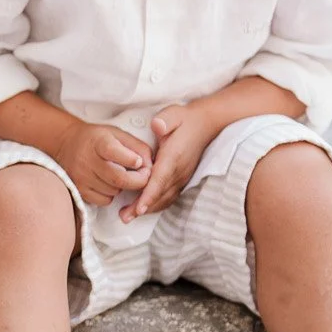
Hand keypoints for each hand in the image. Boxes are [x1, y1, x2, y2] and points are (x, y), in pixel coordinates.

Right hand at [50, 121, 153, 206]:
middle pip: (118, 178)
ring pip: (114, 191)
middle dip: (137, 180)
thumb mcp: (118, 134)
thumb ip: (137, 147)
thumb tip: (151, 166)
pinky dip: (111, 194)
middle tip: (143, 175)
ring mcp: (81, 177)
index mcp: (98, 142)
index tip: (139, 162)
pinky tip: (108, 183)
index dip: (131, 160)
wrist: (66, 143)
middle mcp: (87, 160)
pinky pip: (104, 200)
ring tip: (120, 175)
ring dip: (123, 186)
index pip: (113, 152)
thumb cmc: (97, 139)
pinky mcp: (79, 190)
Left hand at [122, 104, 217, 219]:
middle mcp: (179, 171)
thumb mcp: (173, 114)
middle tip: (125, 217)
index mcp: (173, 157)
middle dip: (142, 208)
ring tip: (129, 216)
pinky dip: (157, 204)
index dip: (149, 195)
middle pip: (160, 194)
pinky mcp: (182, 179)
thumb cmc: (185, 119)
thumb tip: (156, 126)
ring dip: (148, 209)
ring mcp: (182, 176)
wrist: (206, 124)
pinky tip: (145, 209)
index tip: (138, 208)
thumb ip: (164, 120)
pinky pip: (170, 196)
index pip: (160, 180)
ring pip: (165, 198)